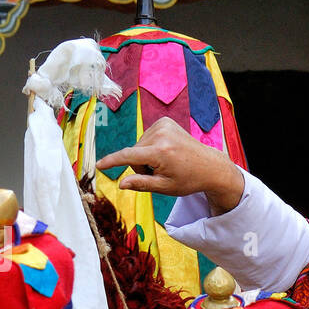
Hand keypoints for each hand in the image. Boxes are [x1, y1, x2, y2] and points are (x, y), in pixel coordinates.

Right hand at [95, 117, 244, 212]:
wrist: (209, 166)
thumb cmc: (188, 179)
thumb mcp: (165, 187)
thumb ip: (141, 184)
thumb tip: (121, 184)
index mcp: (161, 152)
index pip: (129, 156)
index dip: (112, 161)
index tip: (99, 165)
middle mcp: (161, 135)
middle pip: (134, 153)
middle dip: (141, 165)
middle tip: (161, 172)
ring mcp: (164, 125)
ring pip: (139, 145)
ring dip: (146, 156)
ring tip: (166, 162)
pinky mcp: (165, 121)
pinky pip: (146, 137)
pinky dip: (151, 146)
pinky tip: (166, 151)